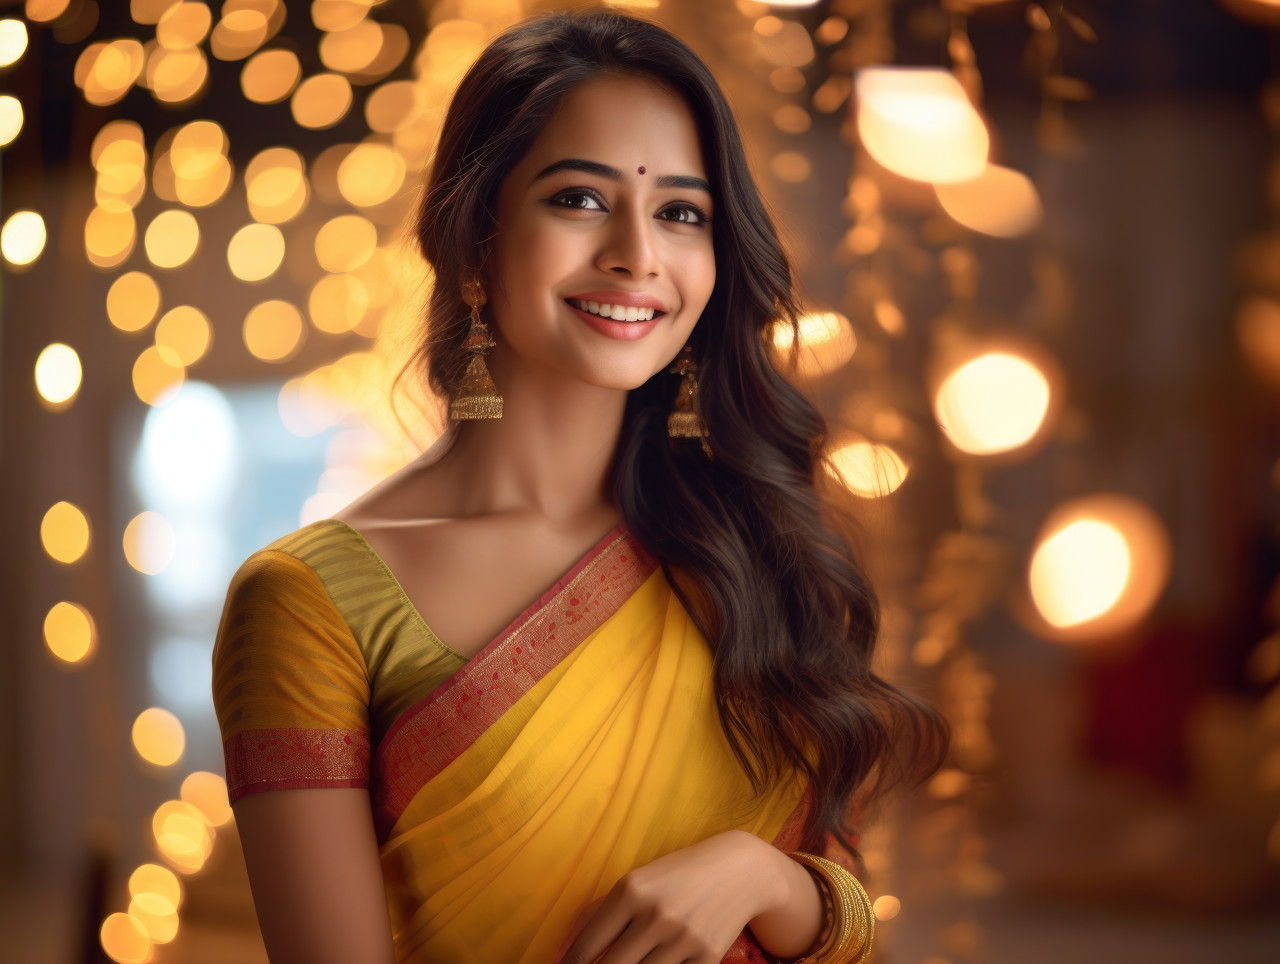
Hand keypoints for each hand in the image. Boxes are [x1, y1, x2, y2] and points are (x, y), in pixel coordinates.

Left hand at [553, 830, 783, 963]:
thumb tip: (561, 951)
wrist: (739, 870)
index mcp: (631, 890)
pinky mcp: (708, 957)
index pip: (587, 947)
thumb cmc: (677, 875)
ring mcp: (684, 939)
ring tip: (630, 961)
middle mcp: (656, 914)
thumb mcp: (637, 881)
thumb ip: (598, 912)